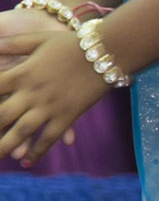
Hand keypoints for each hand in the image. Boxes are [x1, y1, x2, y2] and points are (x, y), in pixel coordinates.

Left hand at [0, 20, 109, 162]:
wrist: (106, 52)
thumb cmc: (71, 43)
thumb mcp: (37, 38)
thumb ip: (12, 44)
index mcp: (22, 74)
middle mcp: (32, 93)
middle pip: (1, 116)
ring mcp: (50, 107)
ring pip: (21, 132)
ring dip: (5, 147)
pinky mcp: (66, 117)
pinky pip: (48, 138)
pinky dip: (37, 151)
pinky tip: (26, 162)